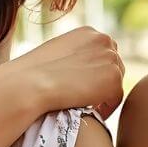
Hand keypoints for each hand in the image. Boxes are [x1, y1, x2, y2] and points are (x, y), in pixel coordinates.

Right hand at [0, 27, 125, 116]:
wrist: (30, 84)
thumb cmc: (34, 72)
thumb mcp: (57, 53)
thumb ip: (74, 55)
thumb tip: (83, 68)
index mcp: (88, 32)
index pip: (103, 51)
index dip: (96, 70)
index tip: (85, 85)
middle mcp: (103, 40)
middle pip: (114, 65)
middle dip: (103, 81)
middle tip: (89, 99)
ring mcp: (110, 58)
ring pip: (116, 81)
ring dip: (105, 94)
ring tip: (90, 107)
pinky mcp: (114, 79)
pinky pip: (116, 98)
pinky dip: (106, 108)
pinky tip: (91, 114)